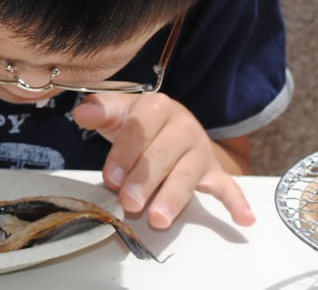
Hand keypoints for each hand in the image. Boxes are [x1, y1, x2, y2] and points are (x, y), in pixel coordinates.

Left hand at [72, 92, 254, 228]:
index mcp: (156, 106)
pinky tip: (243, 219)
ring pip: (187, 174)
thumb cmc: (138, 123)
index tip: (111, 177)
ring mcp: (200, 148)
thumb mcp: (117, 112)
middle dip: (144, 179)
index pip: (139, 129)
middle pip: (162, 154)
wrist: (168, 125)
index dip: (124, 153)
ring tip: (158, 219)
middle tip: (129, 203)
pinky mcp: (214, 169)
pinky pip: (227, 185)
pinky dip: (235, 202)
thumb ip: (100, 111)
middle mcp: (183, 124)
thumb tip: (82, 112)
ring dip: (173, 197)